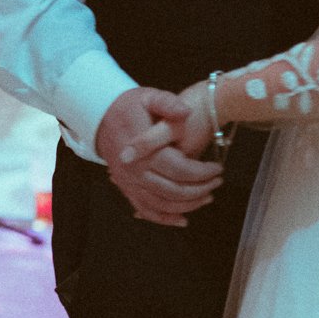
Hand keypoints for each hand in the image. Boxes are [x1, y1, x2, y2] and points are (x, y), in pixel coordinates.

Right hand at [94, 88, 222, 226]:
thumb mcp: (149, 97)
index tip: (218, 169)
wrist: (100, 116)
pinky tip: (182, 220)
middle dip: (199, 190)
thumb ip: (168, 103)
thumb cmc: (129, 106)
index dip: (201, 172)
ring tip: (207, 197)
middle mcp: (134, 171)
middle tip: (217, 182)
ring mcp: (128, 182)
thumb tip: (186, 112)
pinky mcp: (126, 188)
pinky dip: (164, 218)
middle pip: (172, 190)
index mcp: (142, 150)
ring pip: (161, 204)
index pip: (178, 168)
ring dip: (187, 206)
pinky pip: (145, 209)